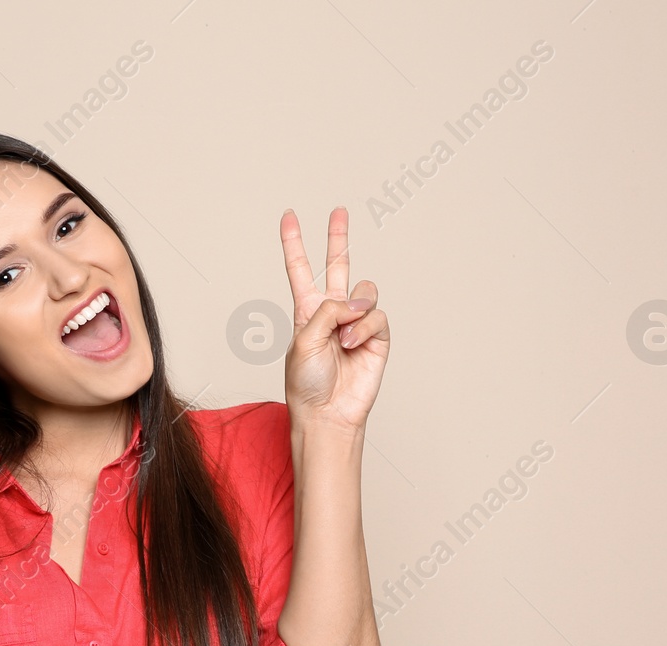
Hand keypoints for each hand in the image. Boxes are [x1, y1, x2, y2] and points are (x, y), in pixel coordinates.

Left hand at [279, 206, 390, 432]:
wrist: (327, 413)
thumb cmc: (306, 383)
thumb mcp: (303, 341)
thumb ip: (327, 311)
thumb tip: (357, 302)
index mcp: (307, 311)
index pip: (300, 269)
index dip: (294, 243)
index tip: (289, 216)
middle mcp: (332, 312)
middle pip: (338, 265)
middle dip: (338, 237)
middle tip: (338, 210)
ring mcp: (356, 323)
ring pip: (365, 291)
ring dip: (354, 311)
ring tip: (344, 337)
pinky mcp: (377, 337)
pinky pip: (377, 316)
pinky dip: (365, 328)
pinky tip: (353, 345)